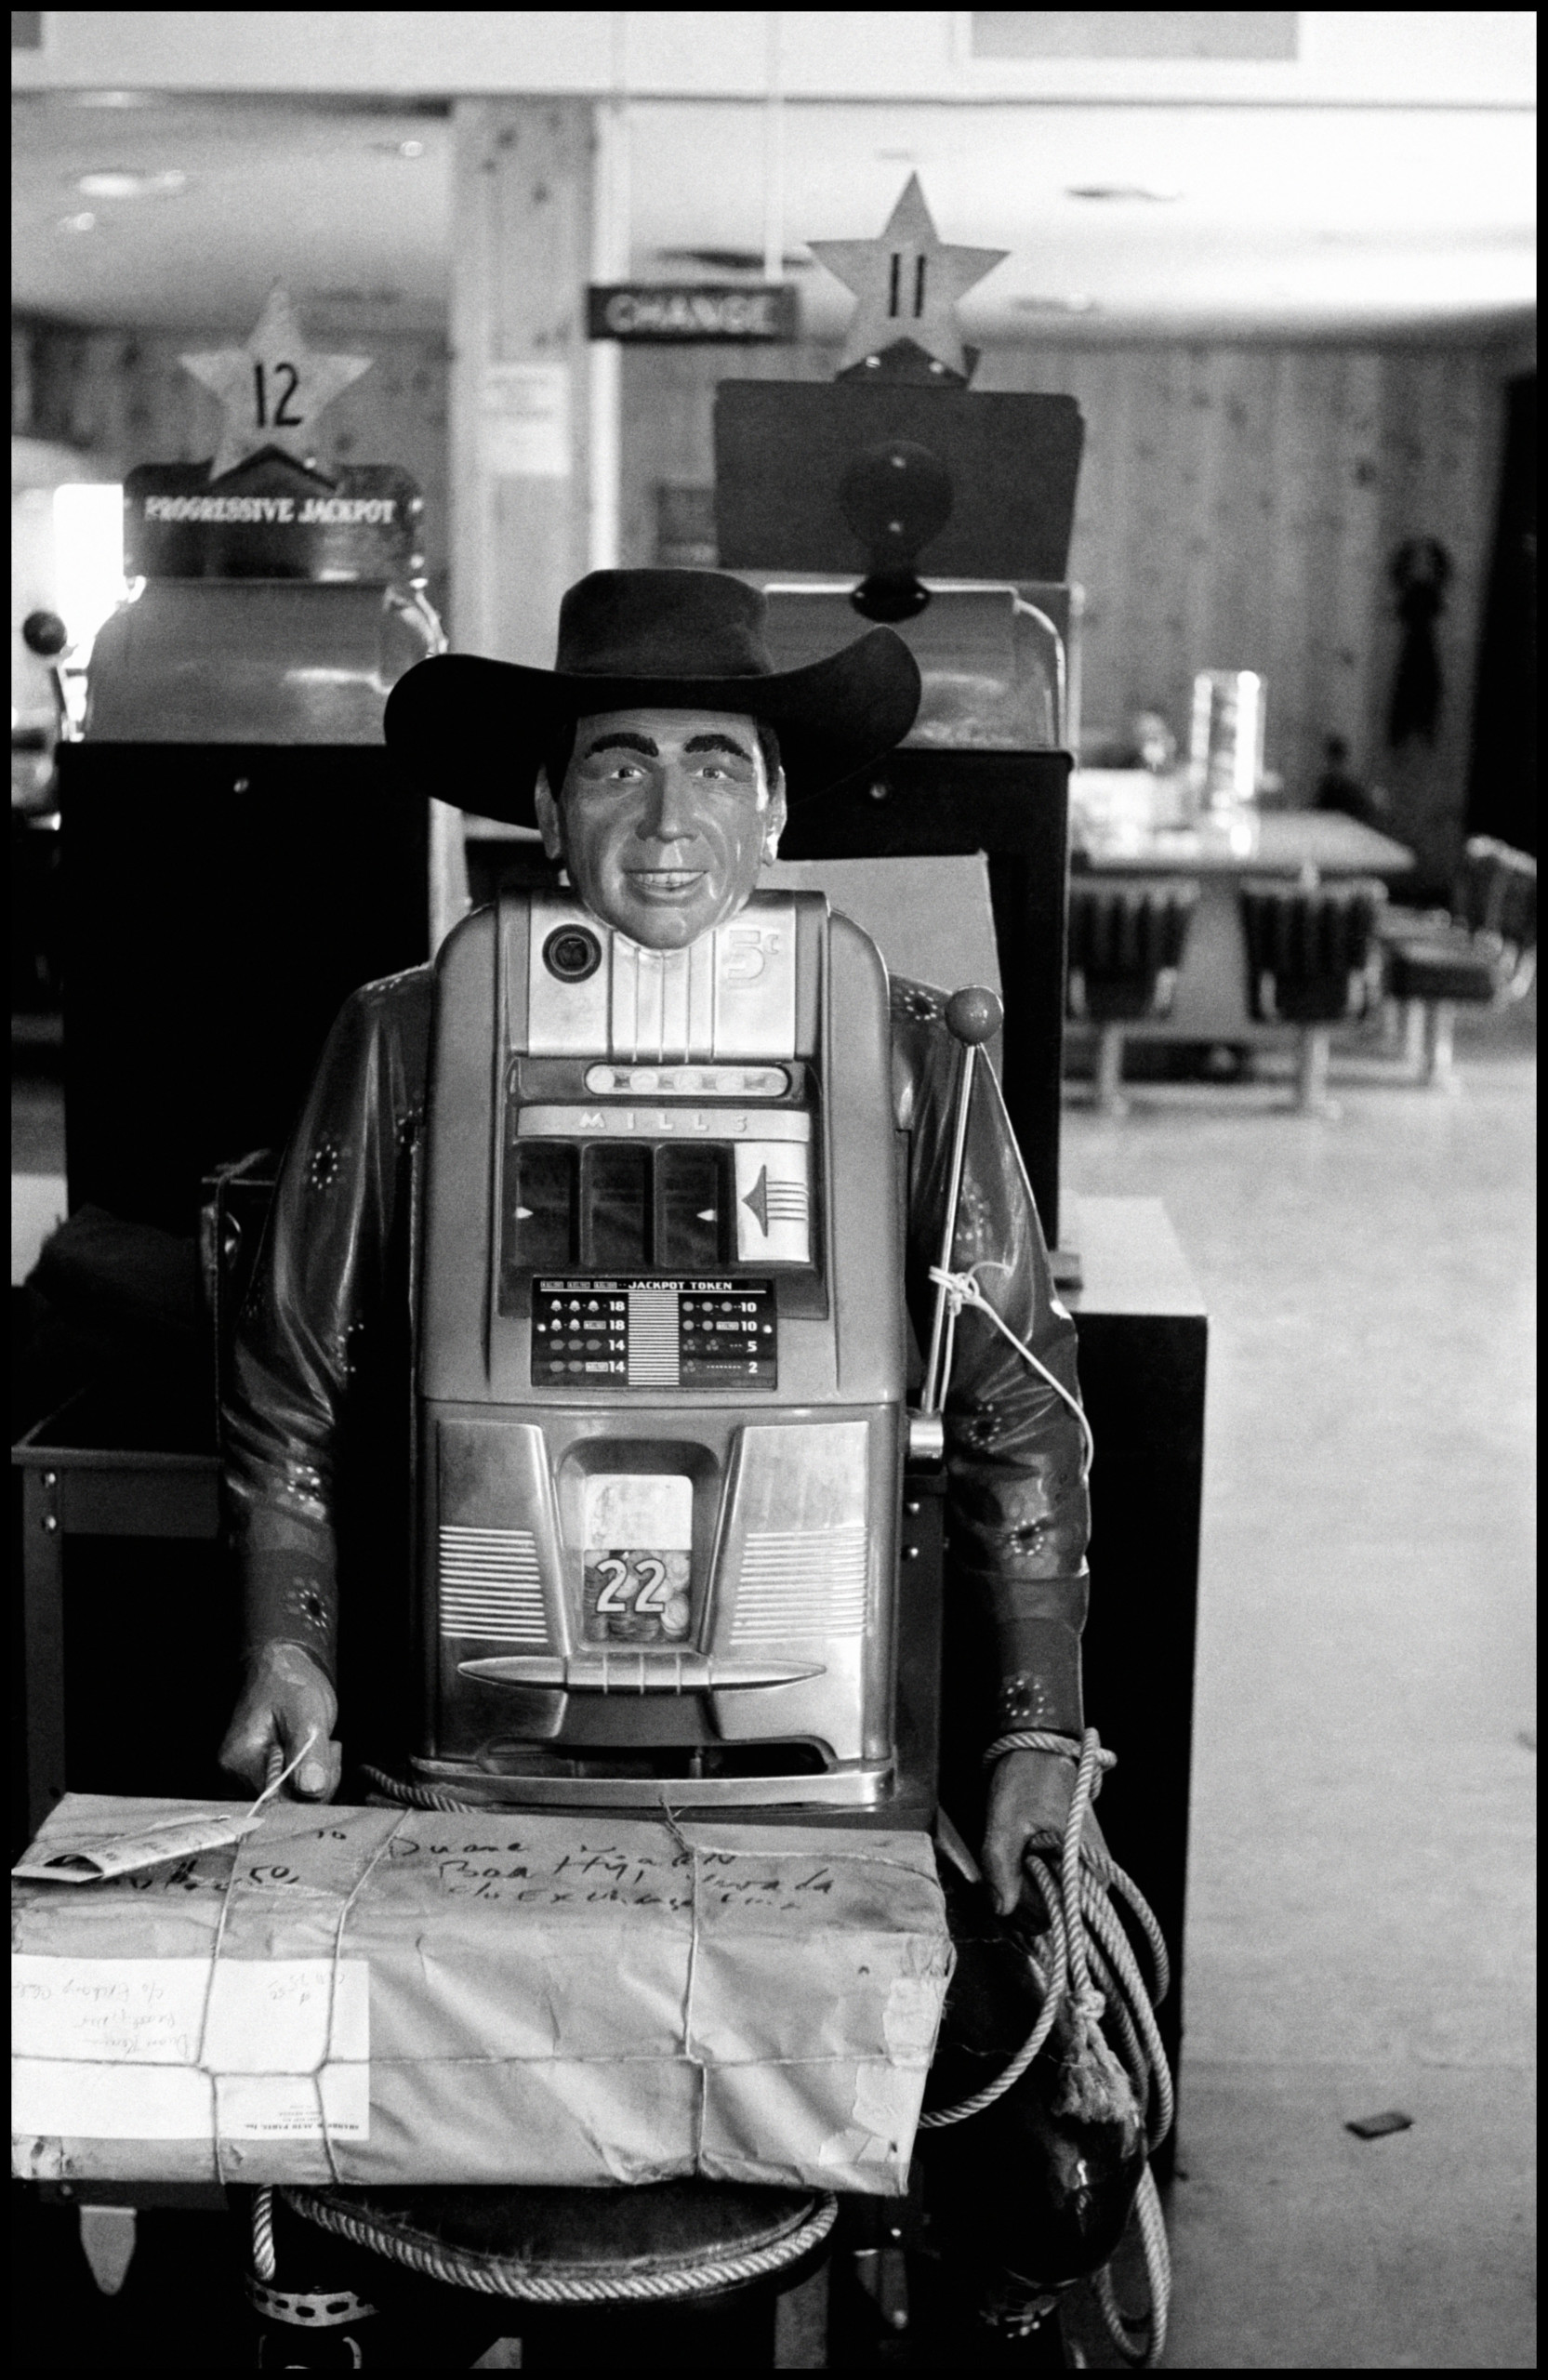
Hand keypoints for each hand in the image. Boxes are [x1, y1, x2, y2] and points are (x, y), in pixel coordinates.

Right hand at [219, 1642, 339, 1800]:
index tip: (327, 1753)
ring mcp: (250, 1778)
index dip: (311, 1788)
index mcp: (240, 1761)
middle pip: (287, 1805)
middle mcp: (237, 1776)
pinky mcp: (265, 1776)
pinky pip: (295, 1792)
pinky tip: (317, 1752)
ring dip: (319, 1777)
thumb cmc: (291, 1683)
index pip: (278, 1801)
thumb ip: (309, 1750)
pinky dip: (313, 1776)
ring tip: (323, 1744)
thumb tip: (312, 1789)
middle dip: (318, 1781)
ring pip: (295, 1800)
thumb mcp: (306, 1712)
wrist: (283, 1669)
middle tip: (329, 1746)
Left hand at [981, 1747, 1107, 1917]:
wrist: (1036, 1748)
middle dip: (1023, 1891)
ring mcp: (1087, 1867)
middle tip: (1012, 1852)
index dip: (1026, 1900)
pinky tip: (1023, 1852)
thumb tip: (1002, 1909)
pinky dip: (1030, 1875)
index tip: (1011, 1870)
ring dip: (1024, 1882)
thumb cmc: (1025, 1778)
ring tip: (1019, 1846)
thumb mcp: (1005, 1821)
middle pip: (1053, 1910)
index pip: (1056, 1913)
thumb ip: (1001, 1867)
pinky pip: (1051, 1885)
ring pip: (1049, 1899)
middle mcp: (1098, 1871)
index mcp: (1091, 1864)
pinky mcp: (1075, 1862)